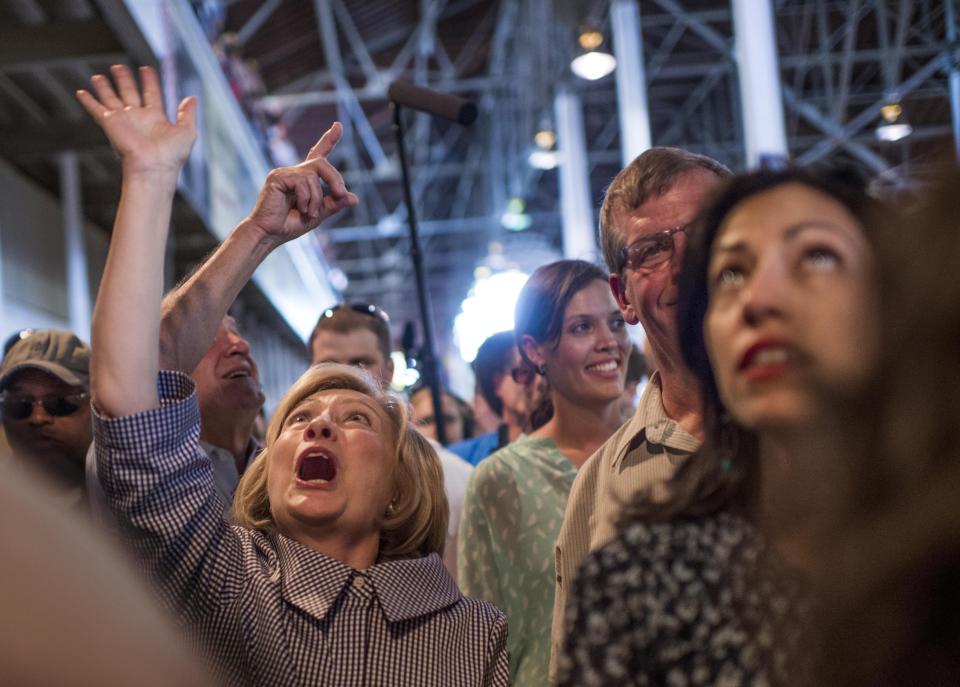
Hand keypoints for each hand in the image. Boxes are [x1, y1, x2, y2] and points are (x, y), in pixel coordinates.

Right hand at [76, 65, 195, 175]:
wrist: (154, 167)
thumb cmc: (172, 155)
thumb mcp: (187, 131)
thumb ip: (188, 113)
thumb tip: (192, 98)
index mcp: (156, 118)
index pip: (151, 93)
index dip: (149, 80)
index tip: (146, 68)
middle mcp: (138, 118)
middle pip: (129, 92)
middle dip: (124, 79)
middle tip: (119, 67)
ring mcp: (123, 120)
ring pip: (111, 98)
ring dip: (104, 87)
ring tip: (99, 76)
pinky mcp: (110, 124)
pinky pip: (96, 109)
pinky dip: (88, 101)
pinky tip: (81, 92)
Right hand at [245, 122, 358, 243]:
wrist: (269, 235)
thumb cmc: (289, 225)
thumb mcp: (318, 214)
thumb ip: (334, 204)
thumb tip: (354, 198)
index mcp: (304, 178)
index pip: (318, 154)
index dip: (329, 140)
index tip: (338, 125)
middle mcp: (294, 171)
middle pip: (322, 163)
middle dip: (335, 179)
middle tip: (340, 194)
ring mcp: (284, 172)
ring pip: (313, 175)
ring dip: (317, 197)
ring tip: (309, 212)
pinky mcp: (277, 177)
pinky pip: (302, 181)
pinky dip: (306, 198)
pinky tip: (301, 209)